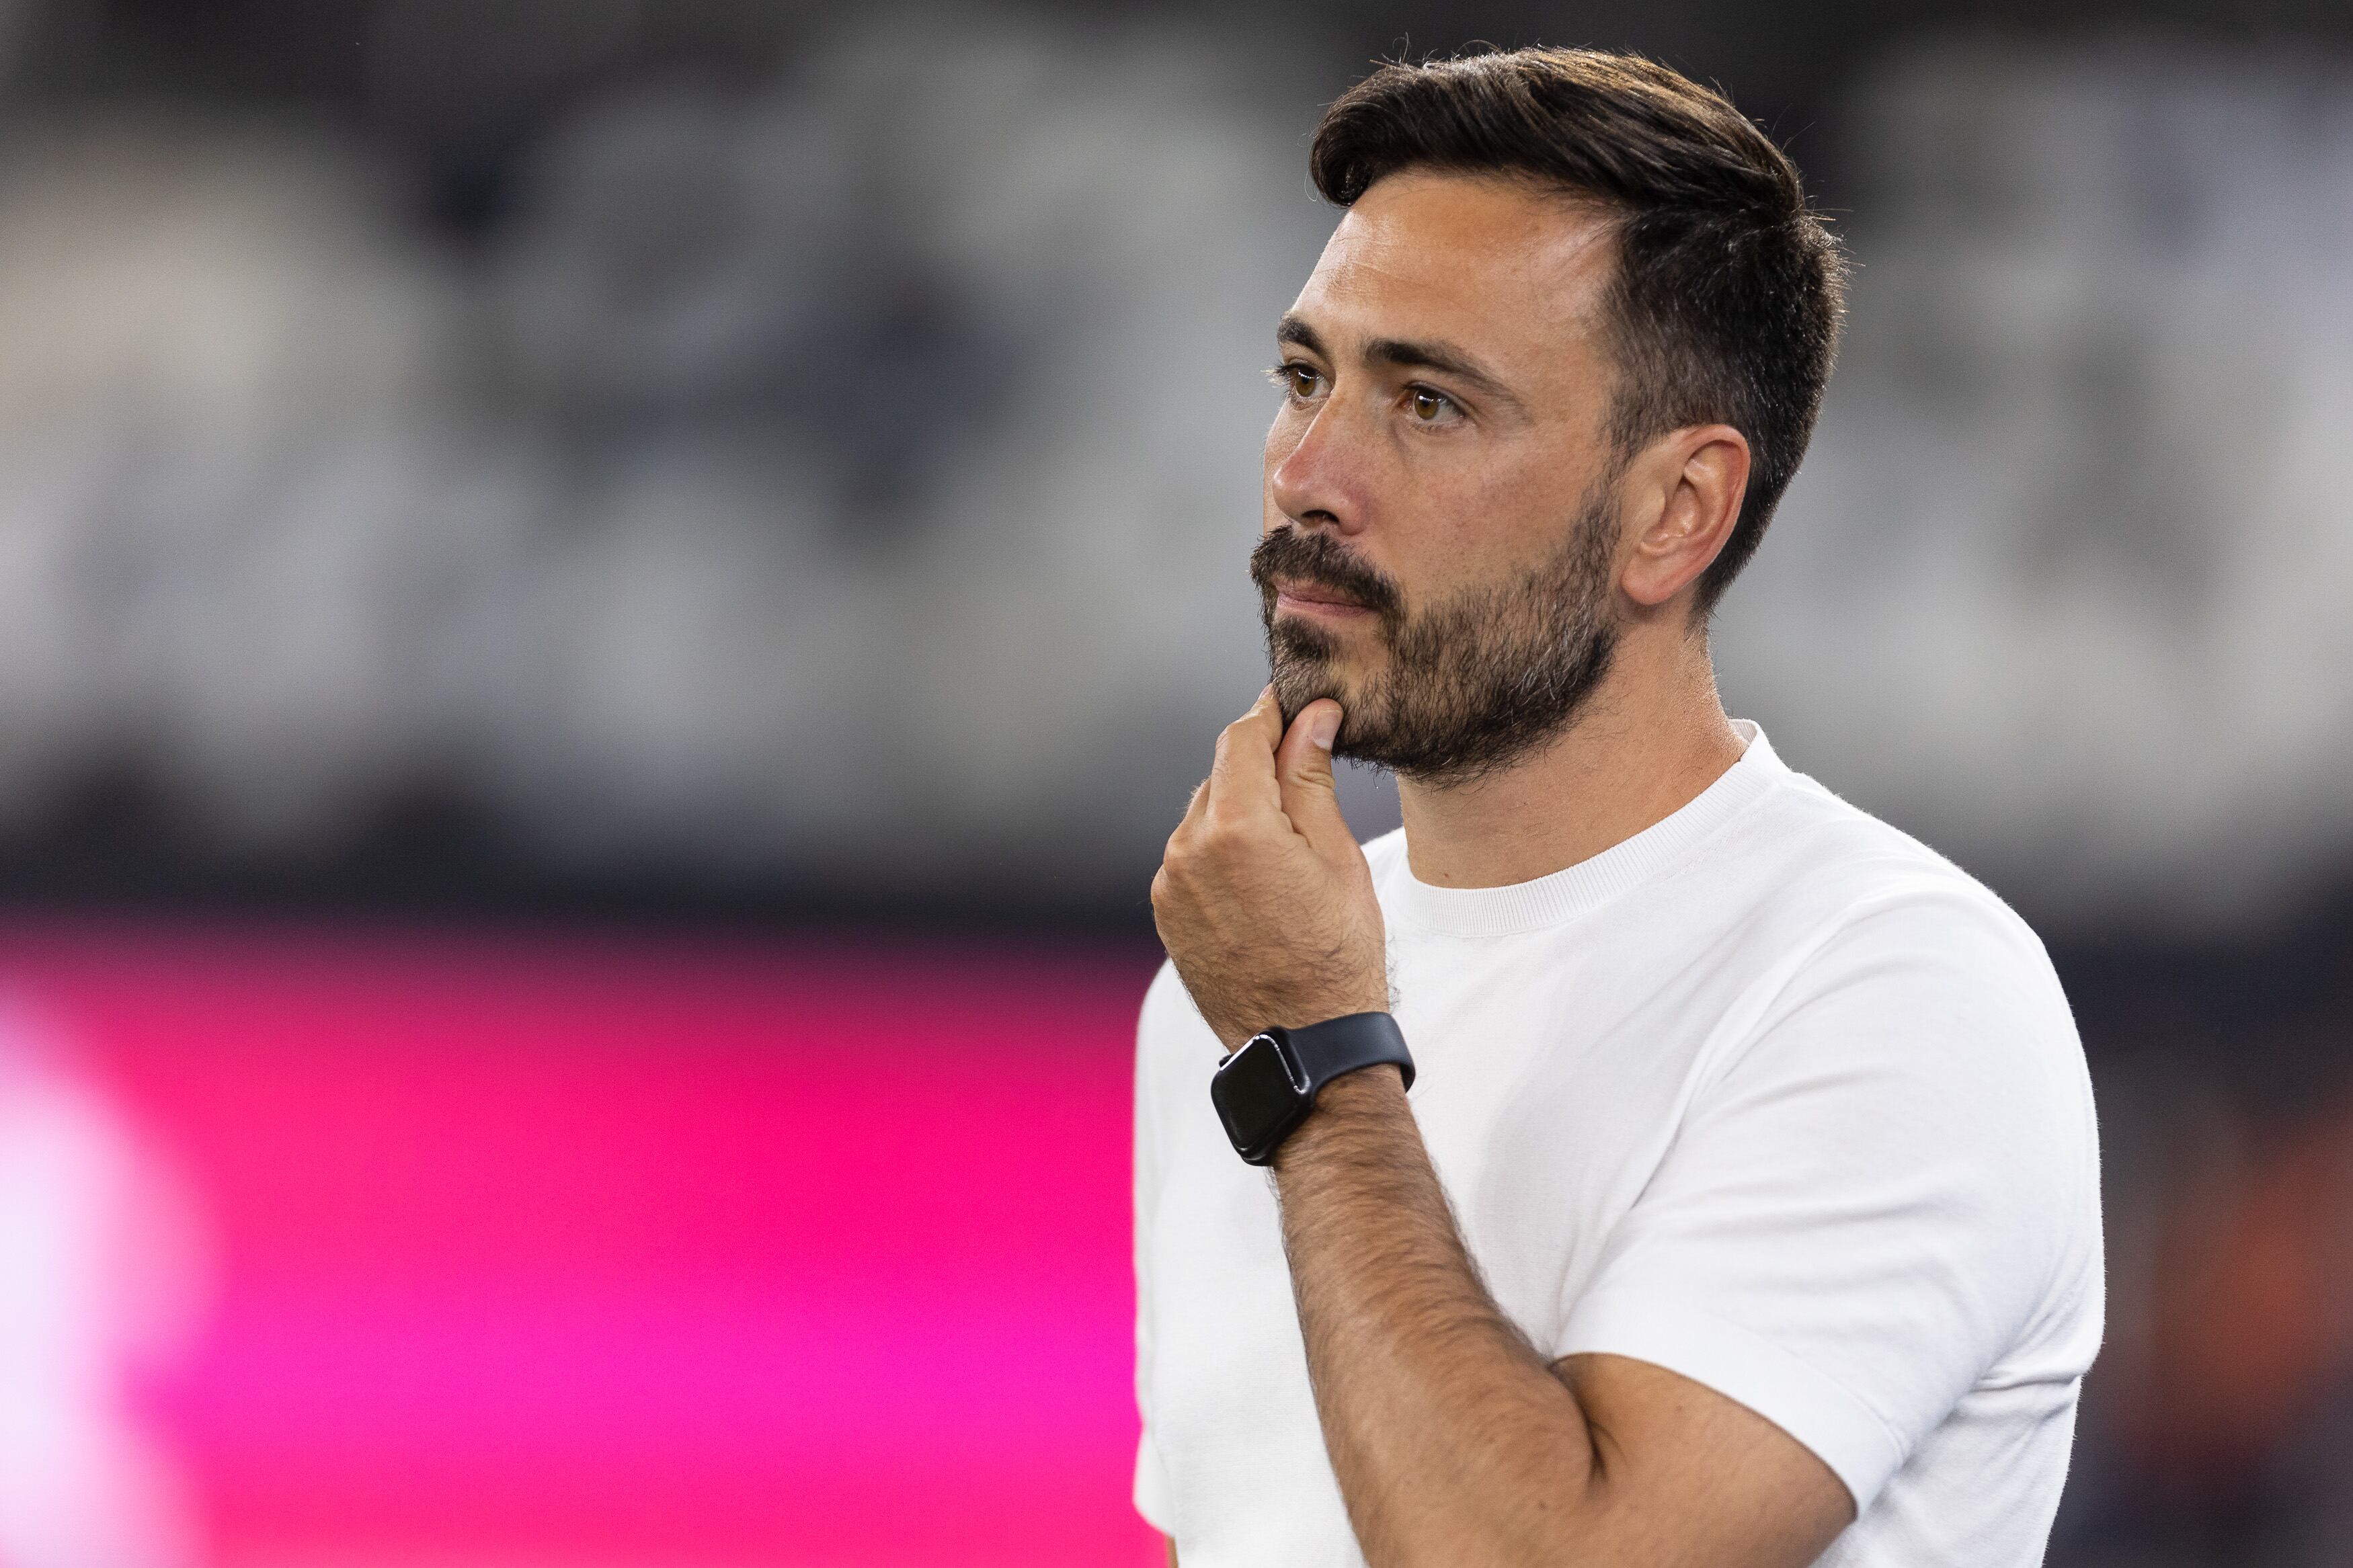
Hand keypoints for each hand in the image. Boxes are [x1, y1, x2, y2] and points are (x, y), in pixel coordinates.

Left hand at [1151, 689, 1388, 1049]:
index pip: (1242, 737)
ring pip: (1203, 816)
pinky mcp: (1166, 913)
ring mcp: (1170, 885)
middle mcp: (1187, 850)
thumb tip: (1311, 717)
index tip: (1294, 702)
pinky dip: (1220, 850)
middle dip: (1259, 764)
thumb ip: (1310, 778)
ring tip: (1288, 840)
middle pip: (1221, 774)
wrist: (1305, 1043)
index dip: (1270, 713)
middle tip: (1305, 765)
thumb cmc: (1338, 953)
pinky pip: (1190, 858)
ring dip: (1239, 810)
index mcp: (1235, 828)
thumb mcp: (1337, 856)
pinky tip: (1260, 877)